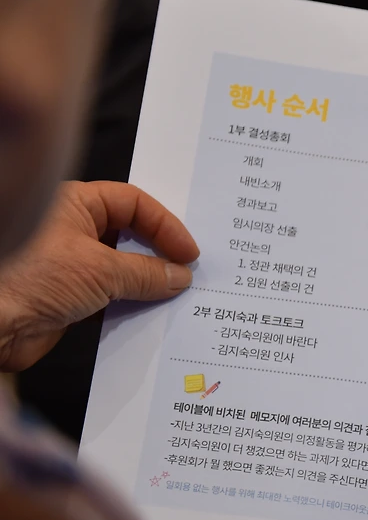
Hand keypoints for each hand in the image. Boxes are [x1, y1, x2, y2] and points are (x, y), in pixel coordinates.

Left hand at [0, 181, 198, 371]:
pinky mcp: (69, 298)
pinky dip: (130, 306)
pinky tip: (149, 315)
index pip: (133, 203)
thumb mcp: (101, 271)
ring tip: (174, 296)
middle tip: (186, 273)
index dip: (165, 225)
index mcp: (74, 204)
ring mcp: (71, 265)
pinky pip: (111, 298)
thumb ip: (147, 273)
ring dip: (146, 284)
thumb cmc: (28, 280)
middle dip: (159, 255)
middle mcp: (72, 230)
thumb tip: (179, 275)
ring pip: (122, 269)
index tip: (188, 252)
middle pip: (130, 236)